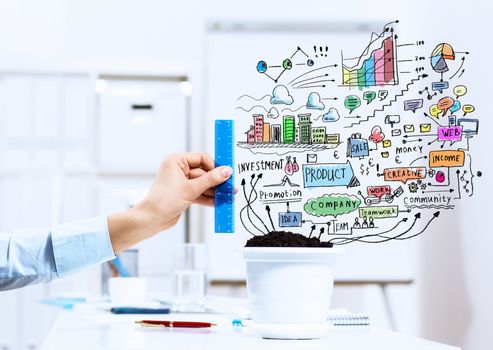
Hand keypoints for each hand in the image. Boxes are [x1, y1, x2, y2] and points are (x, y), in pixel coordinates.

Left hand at [107, 152, 232, 253]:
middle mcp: (178, 169)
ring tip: (227, 197)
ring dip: (214, 191)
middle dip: (216, 182)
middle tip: (229, 187)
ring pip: (202, 184)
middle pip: (203, 172)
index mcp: (176, 161)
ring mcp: (181, 182)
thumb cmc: (163, 201)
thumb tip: (225, 171)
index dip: (214, 166)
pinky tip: (217, 202)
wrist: (151, 220)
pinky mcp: (183, 193)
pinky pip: (199, 192)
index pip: (201, 158)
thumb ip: (210, 179)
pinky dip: (207, 198)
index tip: (225, 173)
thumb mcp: (191, 189)